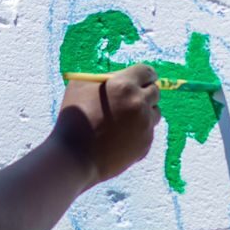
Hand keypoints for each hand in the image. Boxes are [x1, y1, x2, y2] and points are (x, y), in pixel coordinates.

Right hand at [54, 65, 161, 185]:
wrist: (75, 157)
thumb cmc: (74, 119)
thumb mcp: (80, 87)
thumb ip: (102, 78)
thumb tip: (117, 77)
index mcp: (124, 85)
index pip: (147, 72)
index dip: (144, 75)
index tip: (141, 79)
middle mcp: (139, 103)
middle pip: (155, 92)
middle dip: (144, 92)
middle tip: (132, 98)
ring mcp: (145, 125)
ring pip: (155, 112)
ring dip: (144, 112)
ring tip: (124, 119)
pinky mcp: (146, 144)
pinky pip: (148, 131)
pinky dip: (138, 132)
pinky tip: (120, 137)